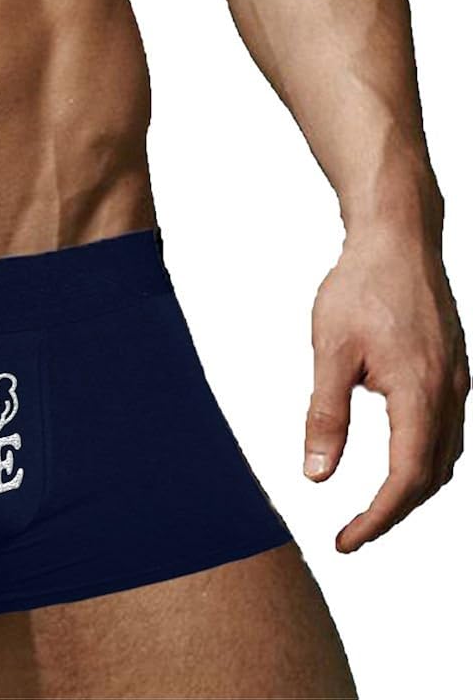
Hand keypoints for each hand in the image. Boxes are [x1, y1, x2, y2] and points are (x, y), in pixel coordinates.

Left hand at [304, 226, 468, 551]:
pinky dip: (424, 454)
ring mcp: (459, 380)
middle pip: (431, 476)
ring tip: (374, 504)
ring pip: (445, 454)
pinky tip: (399, 451)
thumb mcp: (330, 350)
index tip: (346, 540)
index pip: (405, 479)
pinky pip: (448, 427)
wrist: (398, 236)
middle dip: (394, 511)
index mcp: (420, 393)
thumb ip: (325, 415)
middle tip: (354, 531)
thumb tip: (317, 474)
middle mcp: (450, 392)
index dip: (377, 519)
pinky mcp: (455, 367)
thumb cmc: (361, 284)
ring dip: (413, 486)